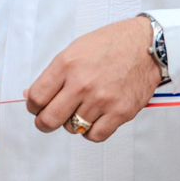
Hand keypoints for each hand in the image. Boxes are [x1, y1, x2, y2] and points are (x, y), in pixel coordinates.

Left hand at [25, 17, 162, 142]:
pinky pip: (95, 135)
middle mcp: (82, 83)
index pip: (36, 98)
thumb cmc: (112, 44)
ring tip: (80, 110)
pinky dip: (91, 131)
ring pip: (72, 128)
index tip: (36, 107)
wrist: (147, 45)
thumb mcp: (76, 49)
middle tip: (48, 120)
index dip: (33, 107)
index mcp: (67, 64)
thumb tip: (32, 96)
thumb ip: (54, 74)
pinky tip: (94, 119)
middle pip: (49, 120)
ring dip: (72, 123)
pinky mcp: (120, 112)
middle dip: (44, 123)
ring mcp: (101, 100)